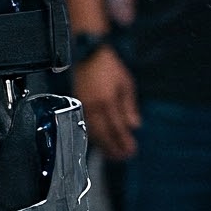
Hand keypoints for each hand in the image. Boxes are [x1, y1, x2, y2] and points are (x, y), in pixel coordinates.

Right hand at [76, 46, 140, 160]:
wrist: (87, 53)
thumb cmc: (108, 66)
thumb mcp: (126, 83)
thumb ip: (129, 106)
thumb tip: (134, 125)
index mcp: (108, 101)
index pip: (117, 128)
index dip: (124, 142)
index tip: (131, 151)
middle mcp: (94, 107)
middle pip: (104, 135)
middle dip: (113, 148)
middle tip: (121, 157)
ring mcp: (82, 106)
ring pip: (92, 132)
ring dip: (103, 145)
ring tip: (111, 154)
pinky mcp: (75, 104)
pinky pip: (84, 125)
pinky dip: (92, 136)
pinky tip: (98, 141)